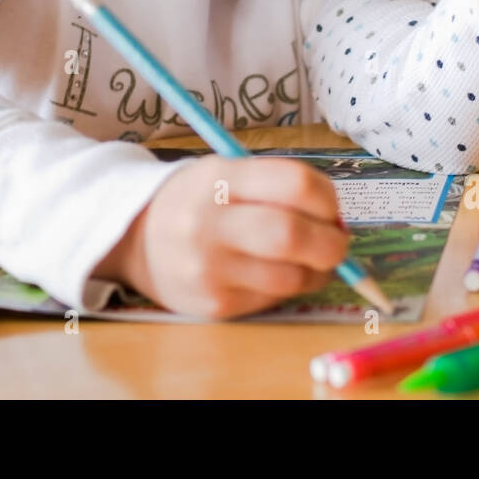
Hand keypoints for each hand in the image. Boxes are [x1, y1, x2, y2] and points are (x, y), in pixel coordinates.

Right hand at [96, 155, 351, 319]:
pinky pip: (274, 299)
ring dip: (315, 270)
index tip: (331, 207)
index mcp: (218, 178)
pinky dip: (288, 287)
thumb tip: (338, 222)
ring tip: (308, 259)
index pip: (294, 183)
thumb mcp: (228, 173)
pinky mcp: (214, 305)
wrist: (140, 239)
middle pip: (292, 235)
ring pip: (291, 276)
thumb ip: (281, 187)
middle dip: (331, 243)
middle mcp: (208, 223)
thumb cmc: (202, 200)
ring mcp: (209, 269)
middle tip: (336, 242)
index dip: (327, 198)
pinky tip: (274, 273)